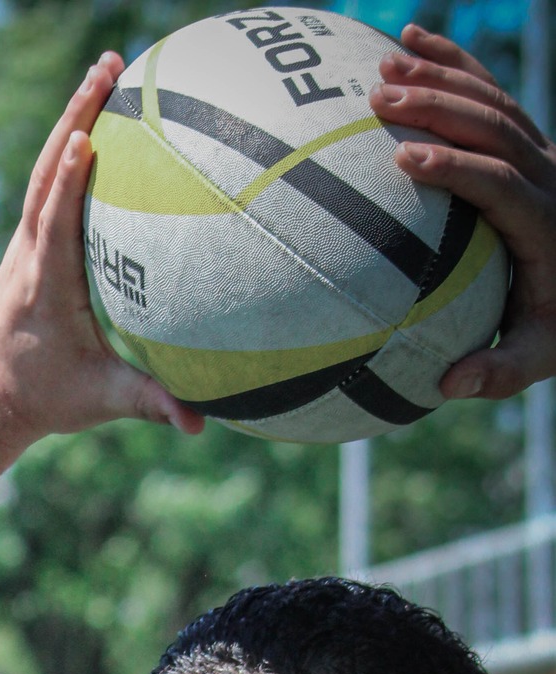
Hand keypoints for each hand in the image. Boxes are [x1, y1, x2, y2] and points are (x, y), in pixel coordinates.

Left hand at [0, 55, 202, 441]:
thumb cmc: (44, 398)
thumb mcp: (98, 401)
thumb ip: (147, 404)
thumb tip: (198, 423)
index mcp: (43, 286)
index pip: (53, 224)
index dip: (68, 182)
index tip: (84, 138)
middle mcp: (29, 254)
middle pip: (49, 172)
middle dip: (75, 116)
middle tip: (108, 67)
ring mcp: (26, 242)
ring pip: (48, 166)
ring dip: (75, 114)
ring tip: (108, 67)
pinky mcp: (30, 240)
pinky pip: (53, 179)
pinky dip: (75, 141)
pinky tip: (104, 112)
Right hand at [374, 26, 555, 398]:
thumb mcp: (540, 358)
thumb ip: (498, 373)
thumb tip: (446, 386)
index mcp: (547, 224)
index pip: (501, 185)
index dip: (457, 169)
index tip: (406, 161)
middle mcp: (549, 176)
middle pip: (494, 127)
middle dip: (437, 107)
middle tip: (380, 100)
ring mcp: (542, 150)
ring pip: (493, 100)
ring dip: (439, 78)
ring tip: (382, 69)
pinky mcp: (530, 139)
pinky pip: (491, 92)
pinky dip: (453, 64)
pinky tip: (409, 41)